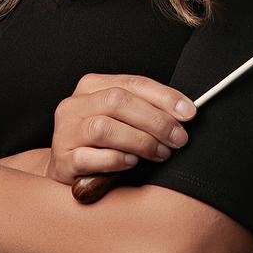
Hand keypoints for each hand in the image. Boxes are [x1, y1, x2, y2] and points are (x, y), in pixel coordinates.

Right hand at [46, 73, 195, 188]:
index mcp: (91, 86)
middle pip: (118, 102)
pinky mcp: (62, 160)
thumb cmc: (102, 142)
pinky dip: (115, 159)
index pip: (133, 83)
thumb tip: (184, 113)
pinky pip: (89, 157)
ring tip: (160, 154)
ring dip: (139, 141)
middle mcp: (74, 105)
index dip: (164, 97)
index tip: (189, 113)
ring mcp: (65, 132)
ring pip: (104, 128)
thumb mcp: (121, 118)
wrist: (69, 168)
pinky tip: (132, 163)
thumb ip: (144, 110)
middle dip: (156, 121)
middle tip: (178, 139)